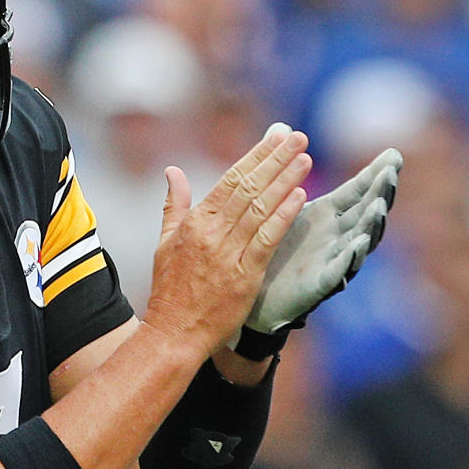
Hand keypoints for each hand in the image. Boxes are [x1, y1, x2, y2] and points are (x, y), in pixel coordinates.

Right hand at [145, 126, 311, 359]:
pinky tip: (300, 195)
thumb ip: (174, 204)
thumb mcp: (165, 241)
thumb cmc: (170, 288)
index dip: (255, 156)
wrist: (174, 330)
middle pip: (248, 188)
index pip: (230, 180)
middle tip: (297, 137)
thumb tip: (172, 171)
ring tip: (304, 158)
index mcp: (194, 222)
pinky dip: (283, 215)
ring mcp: (228, 253)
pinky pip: (267, 239)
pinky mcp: (244, 275)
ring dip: (284, 180)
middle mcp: (211, 233)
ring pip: (260, 208)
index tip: (276, 138)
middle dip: (274, 160)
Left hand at [245, 135, 402, 334]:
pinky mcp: (318, 285)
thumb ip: (283, 169)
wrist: (254, 293)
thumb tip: (282, 127)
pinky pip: (337, 271)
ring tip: (377, 207)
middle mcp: (337, 236)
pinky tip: (356, 245)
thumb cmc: (270, 244)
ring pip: (358, 240)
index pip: (357, 191)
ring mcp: (331, 260)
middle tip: (390, 176)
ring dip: (370, 225)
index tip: (393, 156)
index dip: (374, 175)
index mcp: (328, 215)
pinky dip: (348, 258)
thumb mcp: (278, 203)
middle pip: (366, 213)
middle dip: (380, 194)